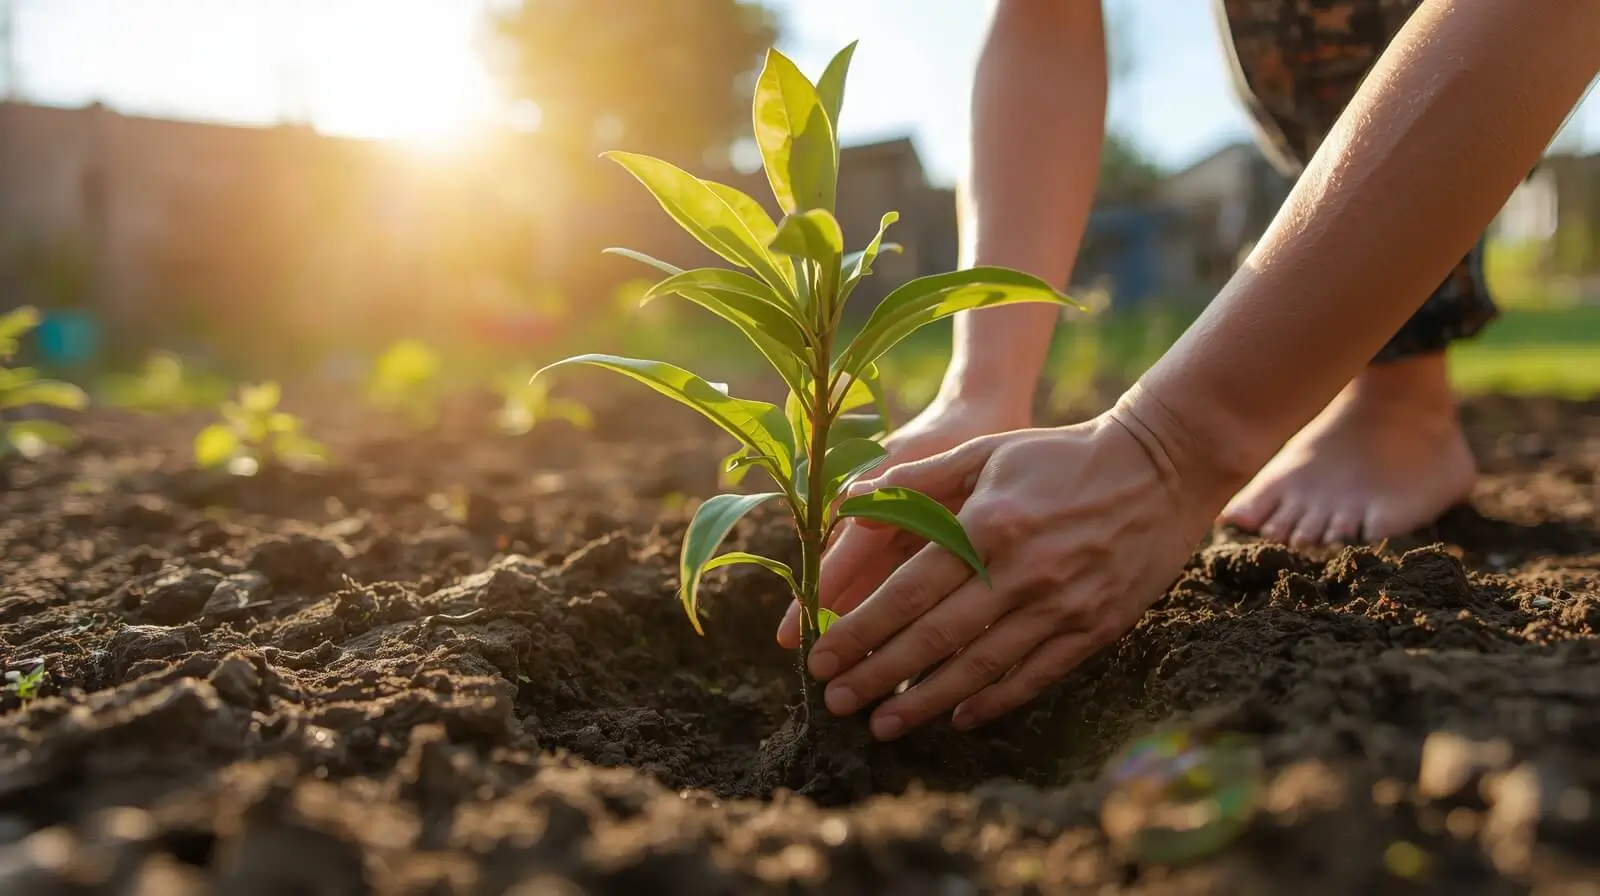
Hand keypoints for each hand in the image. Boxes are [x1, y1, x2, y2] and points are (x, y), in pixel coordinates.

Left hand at [803, 409, 1217, 740]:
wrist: (1161, 468)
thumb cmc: (1059, 455)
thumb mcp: (985, 451)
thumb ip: (917, 481)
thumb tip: (851, 506)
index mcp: (986, 525)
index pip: (906, 592)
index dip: (859, 630)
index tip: (820, 656)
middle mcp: (1020, 573)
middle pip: (932, 638)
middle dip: (876, 674)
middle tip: (835, 700)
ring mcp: (1061, 605)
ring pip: (978, 668)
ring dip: (924, 701)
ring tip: (882, 725)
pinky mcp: (1094, 627)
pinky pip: (1034, 676)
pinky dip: (994, 701)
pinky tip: (959, 717)